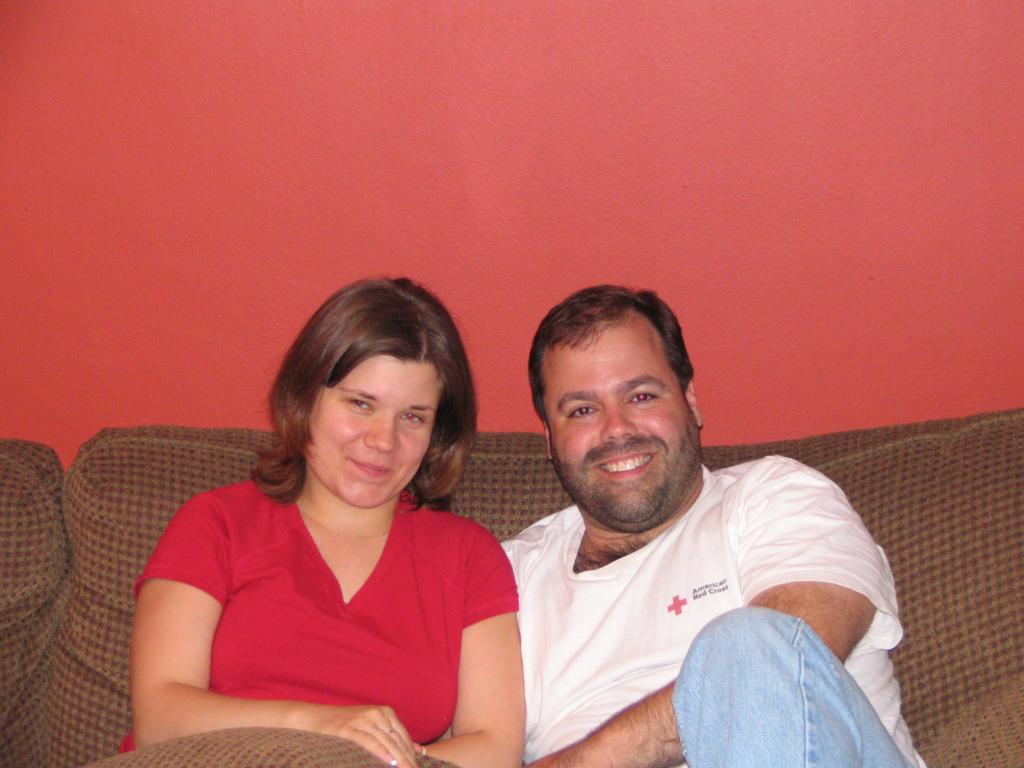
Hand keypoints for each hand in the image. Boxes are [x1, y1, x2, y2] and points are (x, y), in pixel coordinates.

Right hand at [299, 703, 421, 767]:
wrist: (314, 718)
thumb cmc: (344, 726)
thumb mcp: (371, 727)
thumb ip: (392, 737)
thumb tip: (417, 750)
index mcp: (384, 712)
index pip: (402, 735)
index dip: (410, 752)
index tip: (418, 766)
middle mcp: (376, 714)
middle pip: (396, 740)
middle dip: (407, 758)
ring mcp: (363, 720)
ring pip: (386, 742)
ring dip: (398, 759)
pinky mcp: (349, 728)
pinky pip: (369, 742)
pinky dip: (381, 753)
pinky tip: (390, 763)